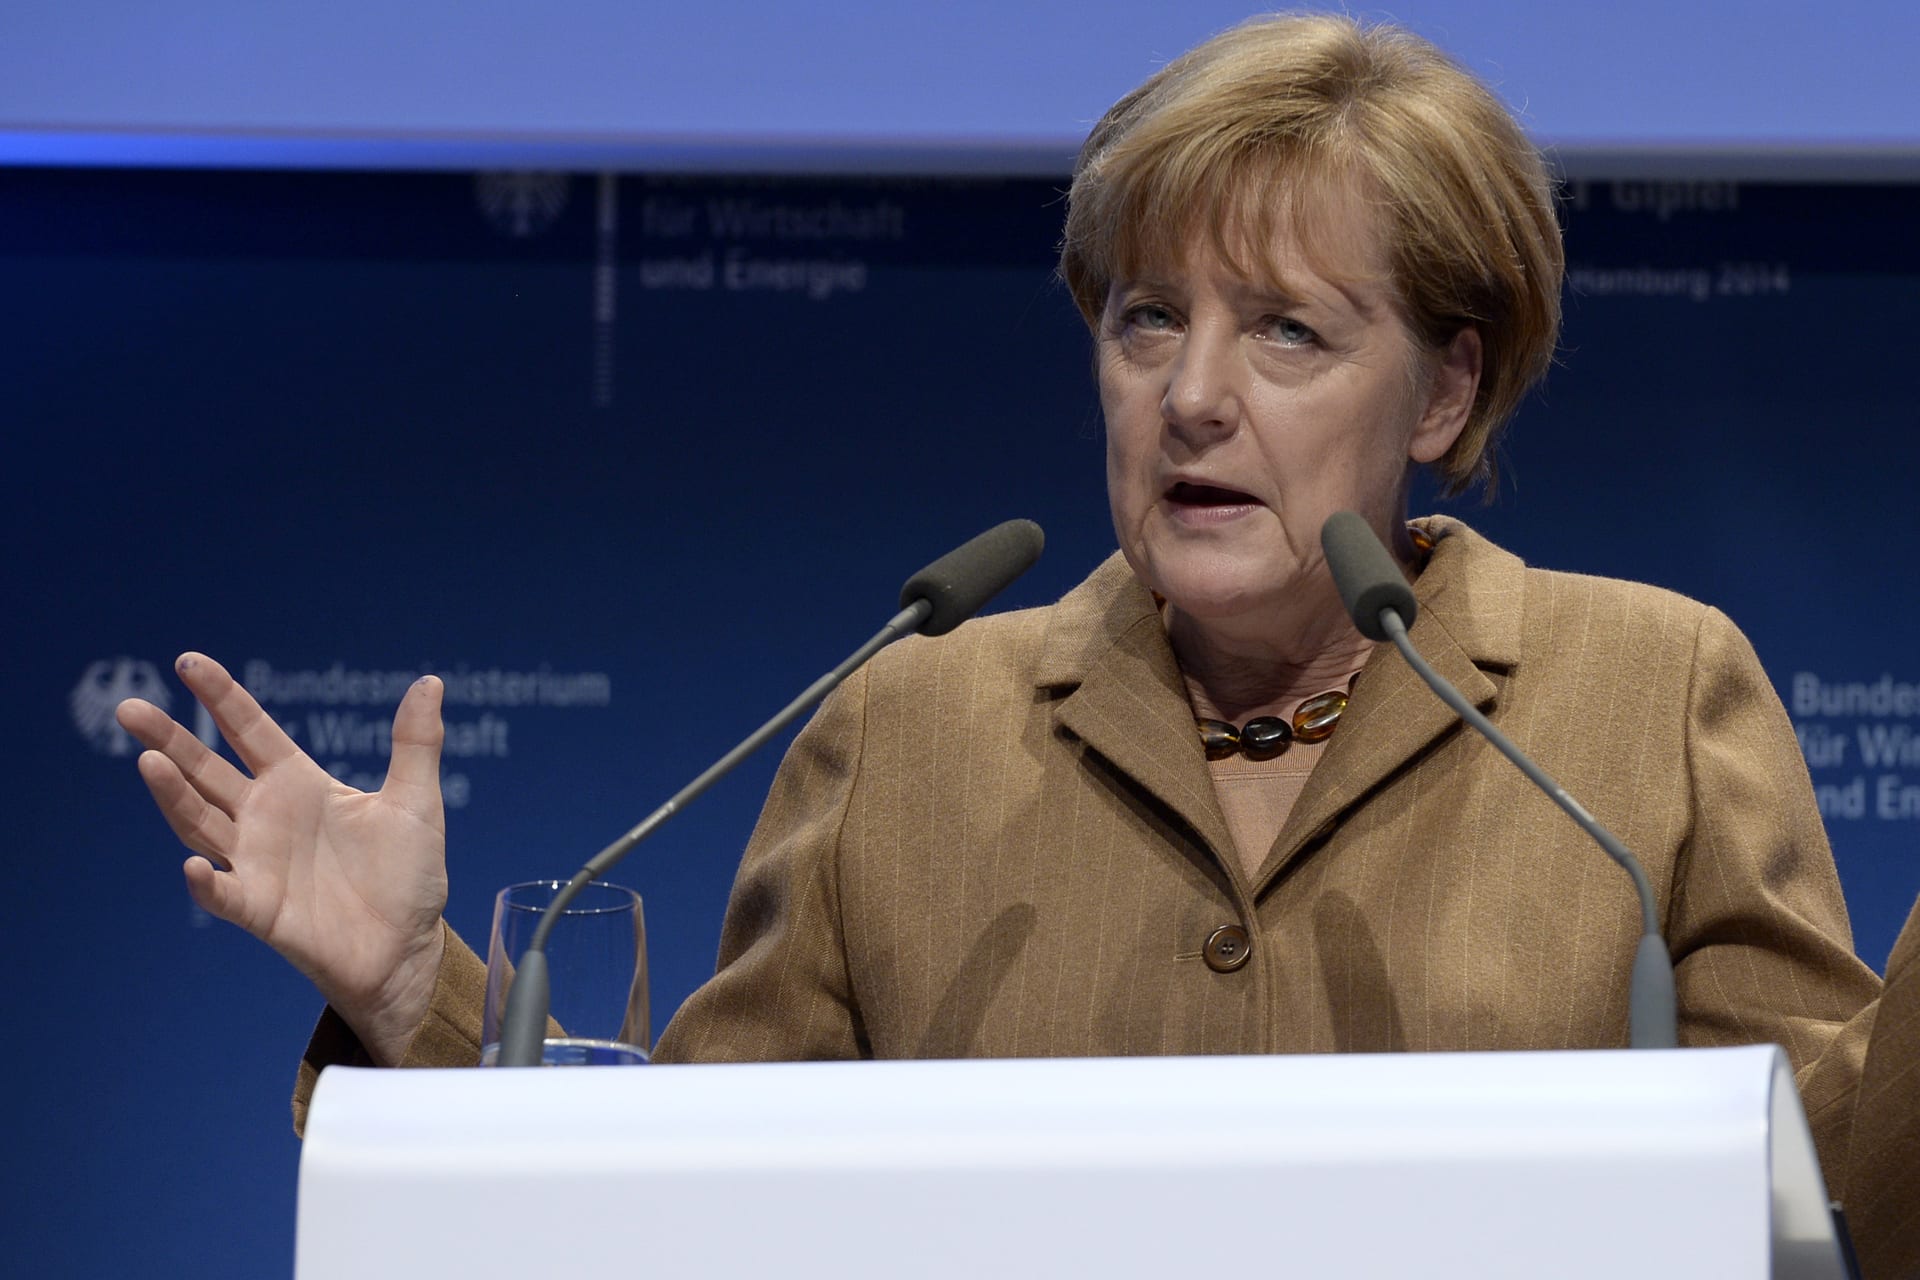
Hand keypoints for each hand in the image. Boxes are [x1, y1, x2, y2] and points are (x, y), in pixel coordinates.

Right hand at [117, 653, 447, 1063]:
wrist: (408, 948)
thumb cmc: (407, 877)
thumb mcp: (417, 802)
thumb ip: (416, 743)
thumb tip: (431, 682)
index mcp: (299, 784)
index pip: (250, 730)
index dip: (220, 697)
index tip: (188, 662)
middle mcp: (266, 817)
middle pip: (206, 771)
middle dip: (169, 740)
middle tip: (130, 709)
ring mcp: (256, 863)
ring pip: (200, 822)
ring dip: (173, 796)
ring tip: (149, 761)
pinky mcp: (260, 910)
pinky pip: (224, 893)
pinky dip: (206, 880)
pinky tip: (193, 864)